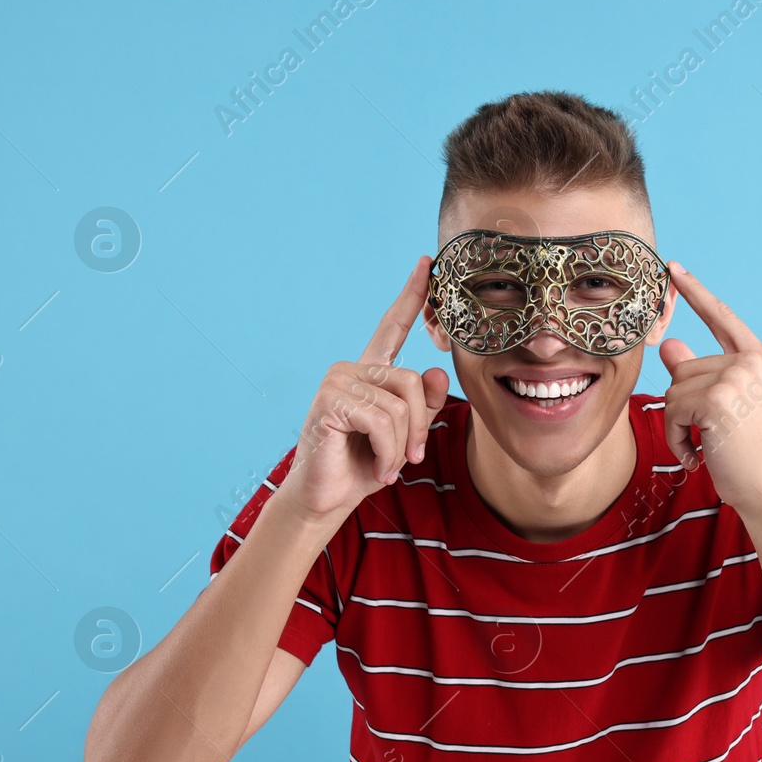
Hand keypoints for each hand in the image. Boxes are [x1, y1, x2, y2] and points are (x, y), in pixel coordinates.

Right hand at [277, 255, 450, 521]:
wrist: (327, 498)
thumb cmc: (363, 466)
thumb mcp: (404, 435)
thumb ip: (423, 404)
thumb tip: (434, 371)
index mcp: (371, 372)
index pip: (393, 326)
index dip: (412, 295)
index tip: (427, 263)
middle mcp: (352, 369)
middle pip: (414, 381)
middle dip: (419, 427)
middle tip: (408, 459)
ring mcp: (338, 382)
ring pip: (401, 405)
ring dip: (401, 446)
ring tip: (389, 467)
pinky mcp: (330, 401)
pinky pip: (382, 420)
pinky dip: (388, 452)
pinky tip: (377, 468)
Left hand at [657, 260, 761, 513]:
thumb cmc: (744, 450)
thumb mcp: (723, 404)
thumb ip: (698, 372)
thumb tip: (669, 345)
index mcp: (758, 358)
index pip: (721, 317)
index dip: (695, 292)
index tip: (673, 268)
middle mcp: (751, 361)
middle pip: (684, 367)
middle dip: (683, 404)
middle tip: (707, 434)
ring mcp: (735, 378)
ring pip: (673, 389)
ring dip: (678, 424)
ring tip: (704, 445)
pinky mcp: (716, 399)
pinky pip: (671, 410)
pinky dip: (676, 437)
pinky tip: (697, 455)